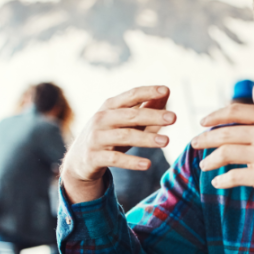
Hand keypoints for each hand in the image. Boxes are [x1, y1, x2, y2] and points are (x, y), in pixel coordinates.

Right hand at [61, 86, 173, 203]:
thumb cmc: (110, 135)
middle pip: (130, 115)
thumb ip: (146, 108)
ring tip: (166, 141)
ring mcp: (96, 138)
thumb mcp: (126, 121)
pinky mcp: (94, 157)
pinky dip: (131, 161)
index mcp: (111, 107)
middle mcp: (102, 119)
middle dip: (152, 115)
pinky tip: (147, 164)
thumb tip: (166, 93)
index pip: (131, 95)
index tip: (166, 90)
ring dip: (146, 139)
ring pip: (124, 136)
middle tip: (173, 117)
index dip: (148, 92)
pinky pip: (115, 159)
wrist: (79, 160)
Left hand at [190, 83, 253, 230]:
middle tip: (194, 144)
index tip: (202, 122)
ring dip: (210, 161)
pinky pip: (233, 177)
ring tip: (204, 165)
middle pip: (224, 133)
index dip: (214, 117)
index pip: (234, 112)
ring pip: (225, 154)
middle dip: (204, 140)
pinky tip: (218, 182)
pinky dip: (222, 181)